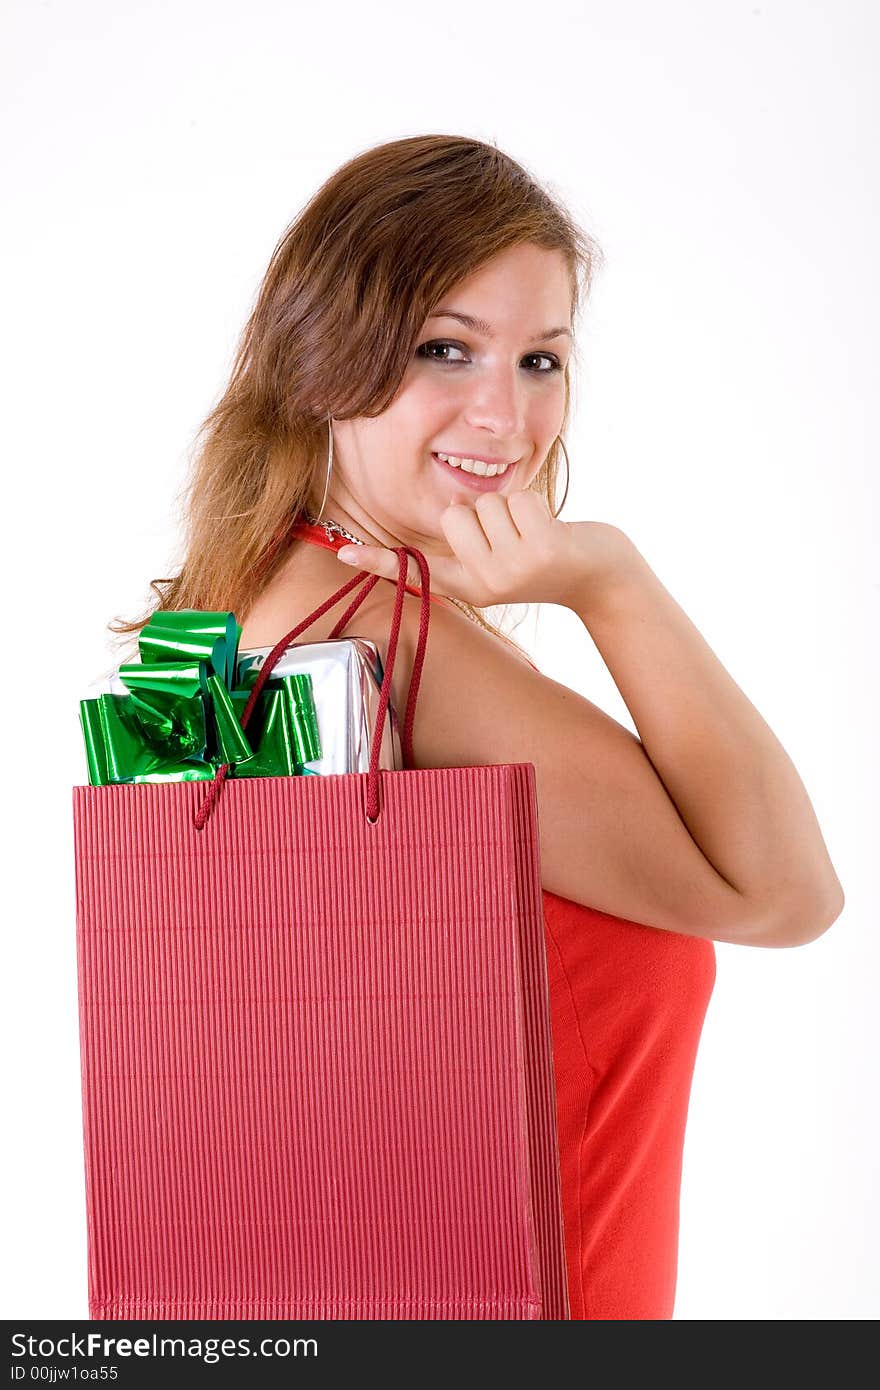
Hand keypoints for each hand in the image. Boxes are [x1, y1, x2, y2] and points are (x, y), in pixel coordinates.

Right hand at [335, 490, 633, 610]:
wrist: (598, 576)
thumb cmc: (544, 559)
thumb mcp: (501, 564)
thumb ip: (471, 546)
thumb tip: (448, 516)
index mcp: (469, 587)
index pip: (416, 571)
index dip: (378, 561)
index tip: (342, 550)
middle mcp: (485, 584)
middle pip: (452, 515)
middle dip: (480, 510)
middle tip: (510, 534)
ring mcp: (513, 570)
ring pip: (485, 504)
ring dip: (511, 506)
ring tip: (533, 533)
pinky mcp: (541, 551)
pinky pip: (517, 499)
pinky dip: (535, 503)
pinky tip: (550, 529)